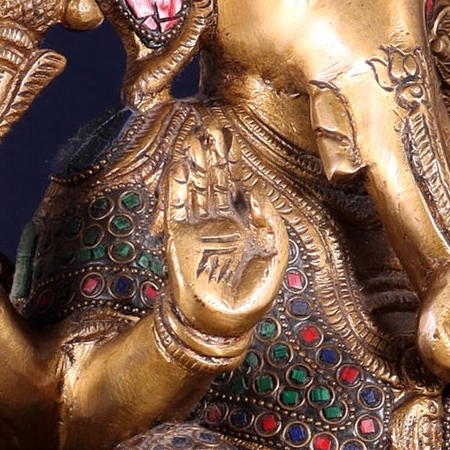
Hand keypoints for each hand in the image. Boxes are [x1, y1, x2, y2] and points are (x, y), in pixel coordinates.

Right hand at [163, 118, 287, 341]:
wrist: (223, 322)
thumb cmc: (252, 294)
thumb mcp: (273, 256)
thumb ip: (270, 224)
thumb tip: (254, 196)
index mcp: (241, 223)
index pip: (233, 183)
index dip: (231, 160)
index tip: (228, 136)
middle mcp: (217, 221)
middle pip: (212, 179)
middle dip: (211, 155)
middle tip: (210, 128)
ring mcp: (196, 228)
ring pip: (193, 188)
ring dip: (192, 165)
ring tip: (193, 140)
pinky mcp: (178, 239)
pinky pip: (176, 209)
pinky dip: (176, 188)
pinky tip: (178, 167)